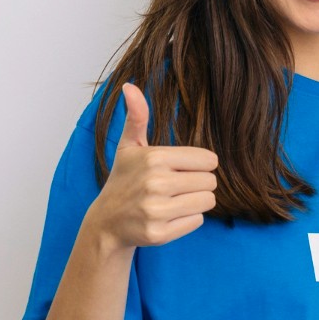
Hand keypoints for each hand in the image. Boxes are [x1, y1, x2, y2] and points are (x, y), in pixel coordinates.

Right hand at [85, 83, 219, 249]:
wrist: (107, 222)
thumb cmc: (124, 180)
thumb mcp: (129, 147)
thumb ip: (136, 117)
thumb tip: (130, 86)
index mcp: (154, 158)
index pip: (209, 160)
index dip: (199, 165)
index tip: (179, 169)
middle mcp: (155, 183)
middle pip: (211, 182)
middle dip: (198, 184)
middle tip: (176, 187)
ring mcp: (156, 210)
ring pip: (208, 202)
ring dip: (196, 202)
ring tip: (173, 201)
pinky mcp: (159, 233)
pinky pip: (197, 221)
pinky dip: (187, 220)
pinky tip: (168, 217)